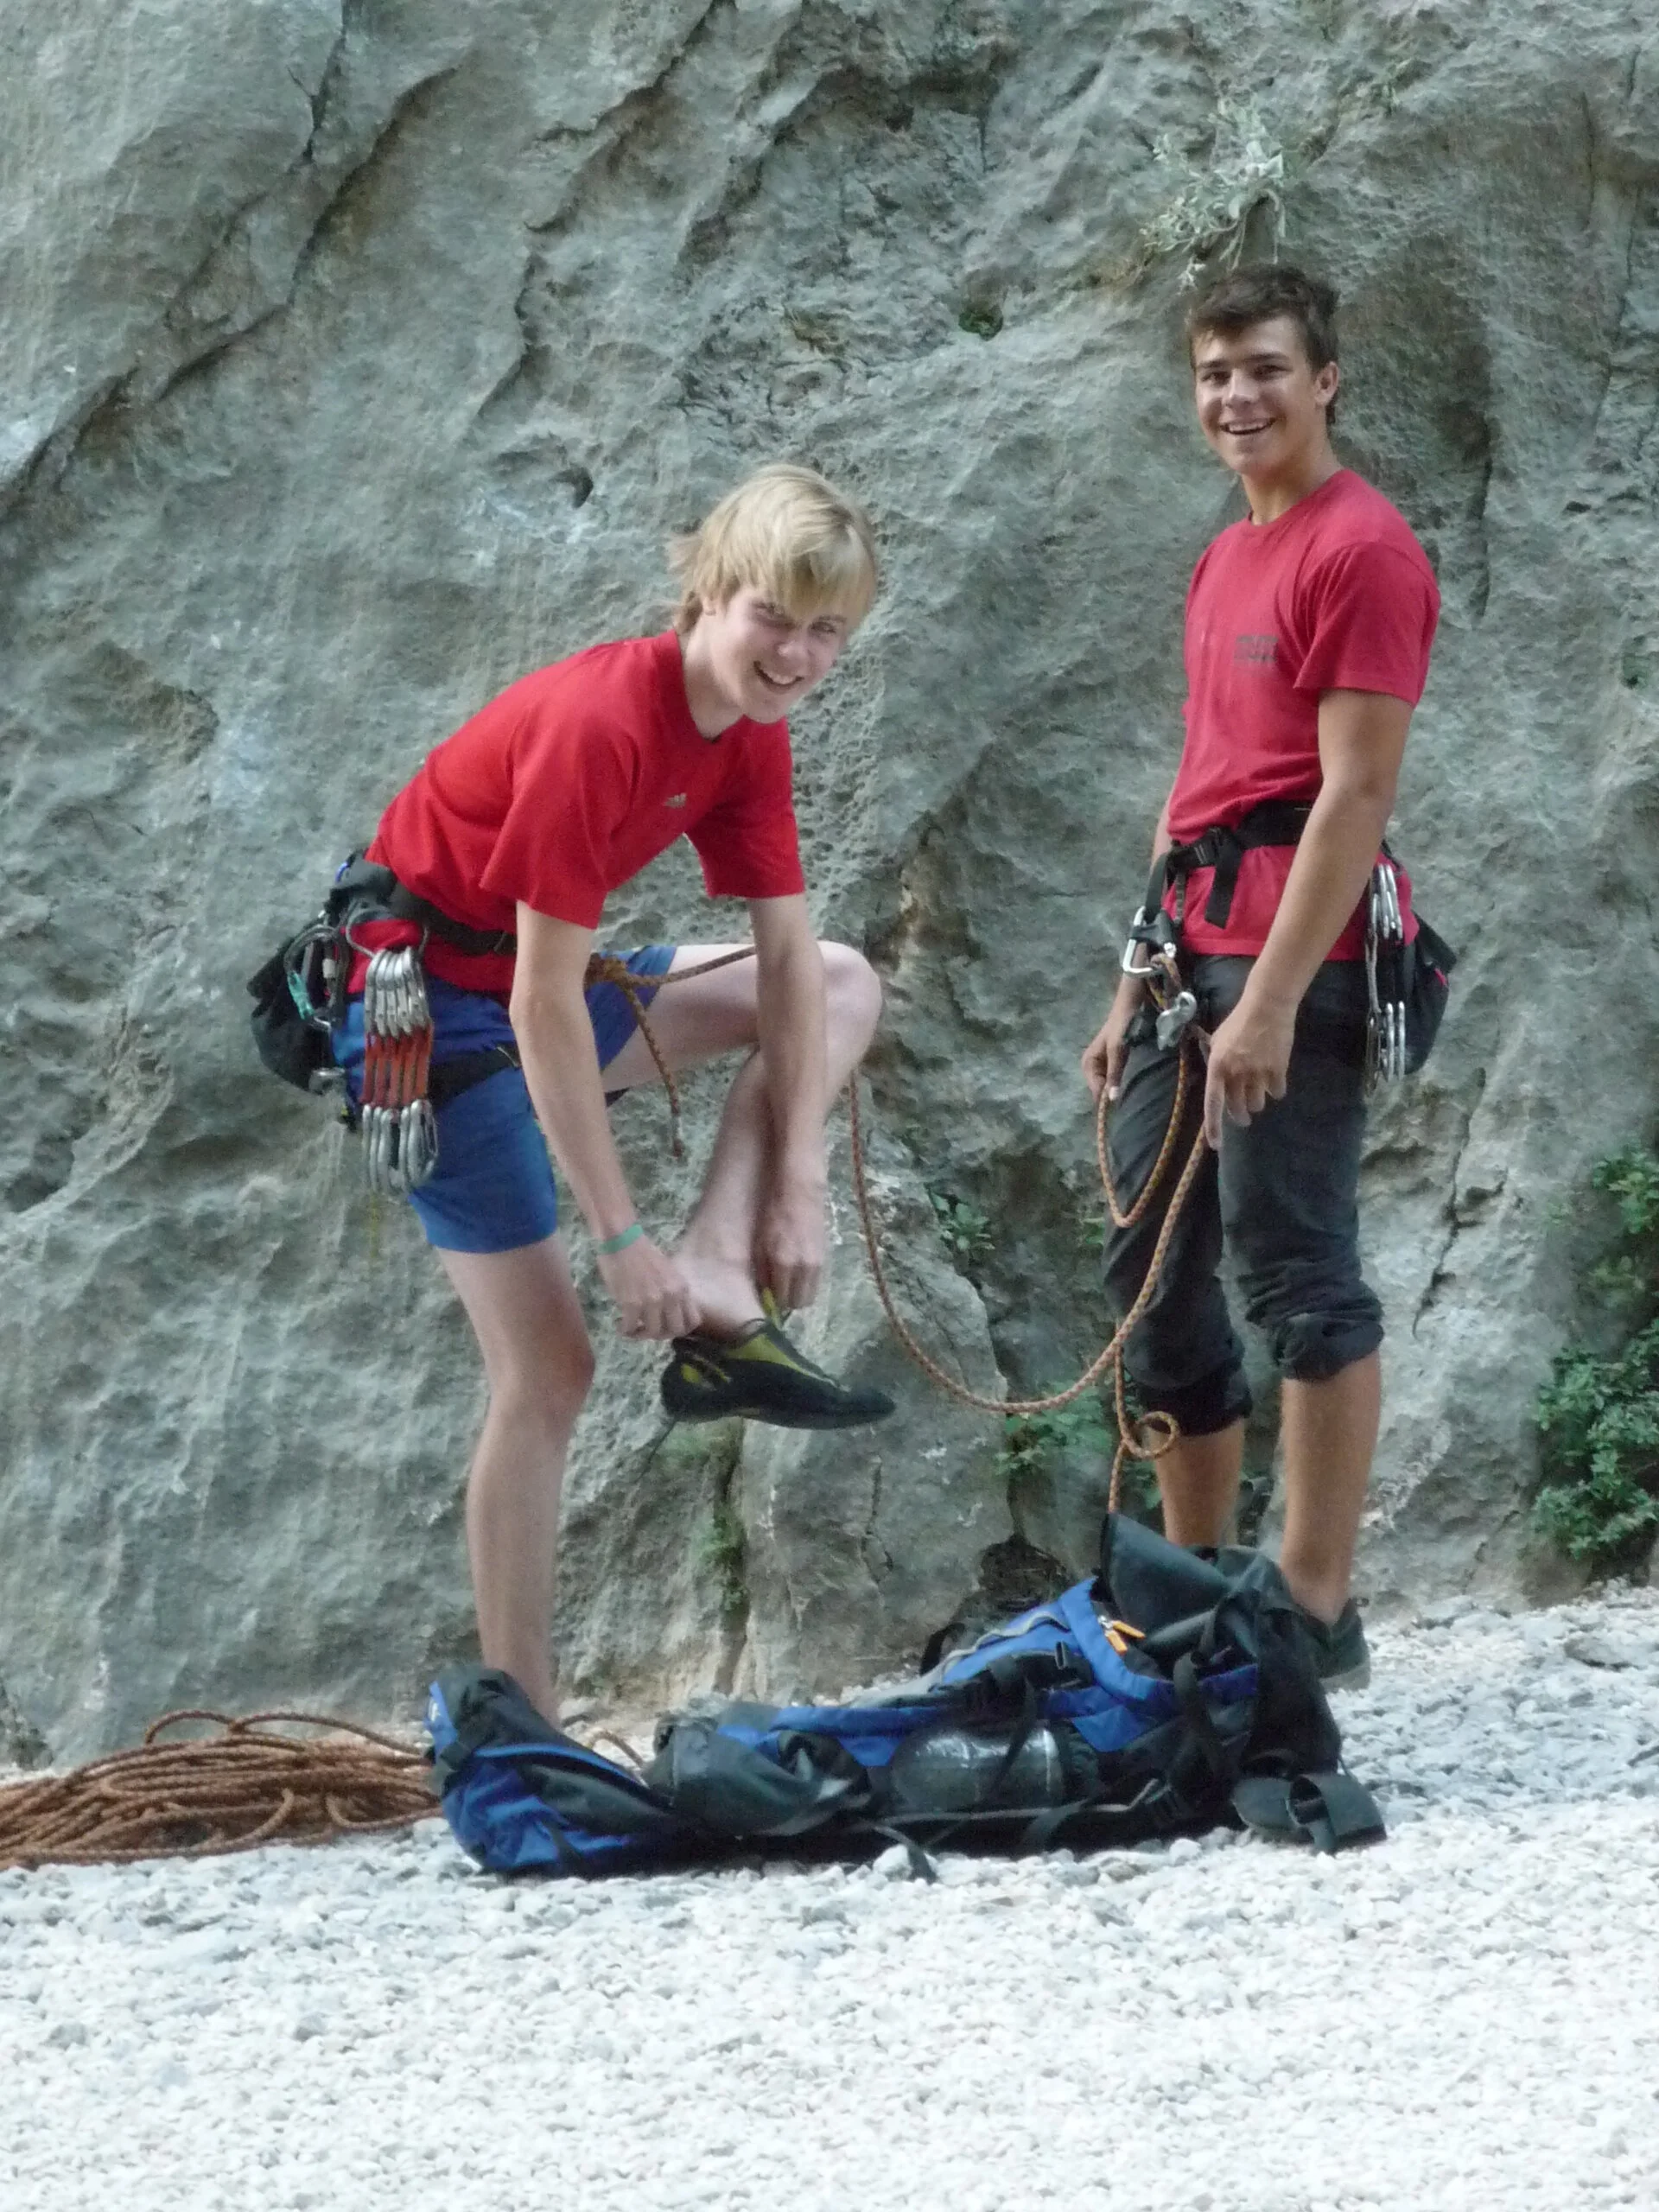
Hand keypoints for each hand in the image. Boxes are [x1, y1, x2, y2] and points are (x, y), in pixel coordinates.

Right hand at [596, 1237, 699, 1340]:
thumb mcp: (669, 1274)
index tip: (668, 1327)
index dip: (681, 1329)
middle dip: (662, 1335)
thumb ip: (672, 1293)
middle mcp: (671, 1296)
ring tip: (632, 1329)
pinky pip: (631, 1327)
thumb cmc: (643, 1253)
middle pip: (675, 1331)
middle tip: (648, 1330)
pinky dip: (625, 1330)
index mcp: (682, 1287)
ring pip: (653, 1333)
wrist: (622, 1239)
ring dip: (641, 1335)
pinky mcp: (632, 1302)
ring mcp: (652, 1300)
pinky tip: (620, 1325)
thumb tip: (668, 1316)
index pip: (694, 1321)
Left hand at [754, 1181, 826, 1312]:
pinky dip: (807, 1280)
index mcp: (784, 1263)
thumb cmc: (773, 1213)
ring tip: (787, 1279)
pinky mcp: (825, 1256)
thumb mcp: (760, 1242)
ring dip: (799, 1291)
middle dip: (789, 1300)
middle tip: (778, 1290)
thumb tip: (763, 1290)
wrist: (799, 1190)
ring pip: (811, 1293)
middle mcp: (804, 1267)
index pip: (782, 1300)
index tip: (768, 1297)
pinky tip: (797, 1267)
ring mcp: (818, 1262)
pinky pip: (816, 1280)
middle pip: (800, 1303)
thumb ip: (762, 1270)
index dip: (774, 1302)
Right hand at [1081, 975, 1146, 1102]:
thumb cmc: (1122, 1025)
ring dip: (1122, 1088)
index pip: (1096, 1092)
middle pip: (1103, 1090)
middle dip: (1115, 1095)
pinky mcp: (1116, 1061)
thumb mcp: (1117, 1050)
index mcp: (1088, 1064)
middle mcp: (1094, 1066)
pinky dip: (1126, 1081)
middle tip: (1133, 1102)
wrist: (1132, 1003)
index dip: (1107, 1101)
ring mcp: (1105, 1064)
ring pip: (1111, 1085)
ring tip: (1137, 1095)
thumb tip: (1111, 1099)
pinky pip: (1119, 1078)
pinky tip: (1137, 1085)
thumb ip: (1115, 1073)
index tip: (1124, 1110)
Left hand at [1202, 991, 1295, 1146]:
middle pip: (1238, 1109)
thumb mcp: (1218, 1040)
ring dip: (1257, 1101)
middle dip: (1240, 1116)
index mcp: (1217, 1066)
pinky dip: (1275, 1090)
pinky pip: (1277, 1093)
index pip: (1213, 1103)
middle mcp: (1236, 1073)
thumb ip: (1216, 1061)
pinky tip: (1274, 1079)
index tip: (1217, 1145)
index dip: (1214, 1127)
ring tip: (1258, 1089)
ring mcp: (1258, 1073)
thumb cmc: (1239, 1021)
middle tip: (1243, 1116)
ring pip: (1258, 1104)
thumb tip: (1217, 1080)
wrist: (1267, 1006)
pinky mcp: (1278, 1070)